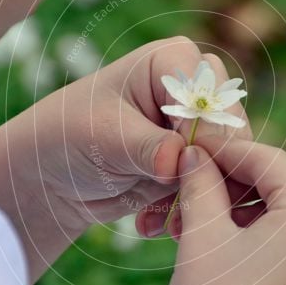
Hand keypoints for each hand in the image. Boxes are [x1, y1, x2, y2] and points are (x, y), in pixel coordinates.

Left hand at [0, 37, 251, 282]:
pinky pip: (212, 189)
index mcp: (175, 60)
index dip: (207, 138)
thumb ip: (146, 147)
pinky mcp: (195, 162)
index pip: (212, 98)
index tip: (184, 171)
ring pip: (227, 166)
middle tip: (184, 206)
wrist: (53, 176)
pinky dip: (187, 211)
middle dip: (209, 174)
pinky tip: (151, 223)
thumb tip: (176, 160)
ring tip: (162, 223)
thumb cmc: (69, 136)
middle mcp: (195, 89)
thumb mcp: (106, 138)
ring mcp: (198, 127)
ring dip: (197, 199)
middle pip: (232, 132)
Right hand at [161, 135, 285, 284]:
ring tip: (231, 214)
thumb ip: (200, 182)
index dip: (231, 150)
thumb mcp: (200, 238)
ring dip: (282, 198)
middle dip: (266, 168)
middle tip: (221, 180)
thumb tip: (195, 153)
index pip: (275, 160)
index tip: (200, 149)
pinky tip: (251, 246)